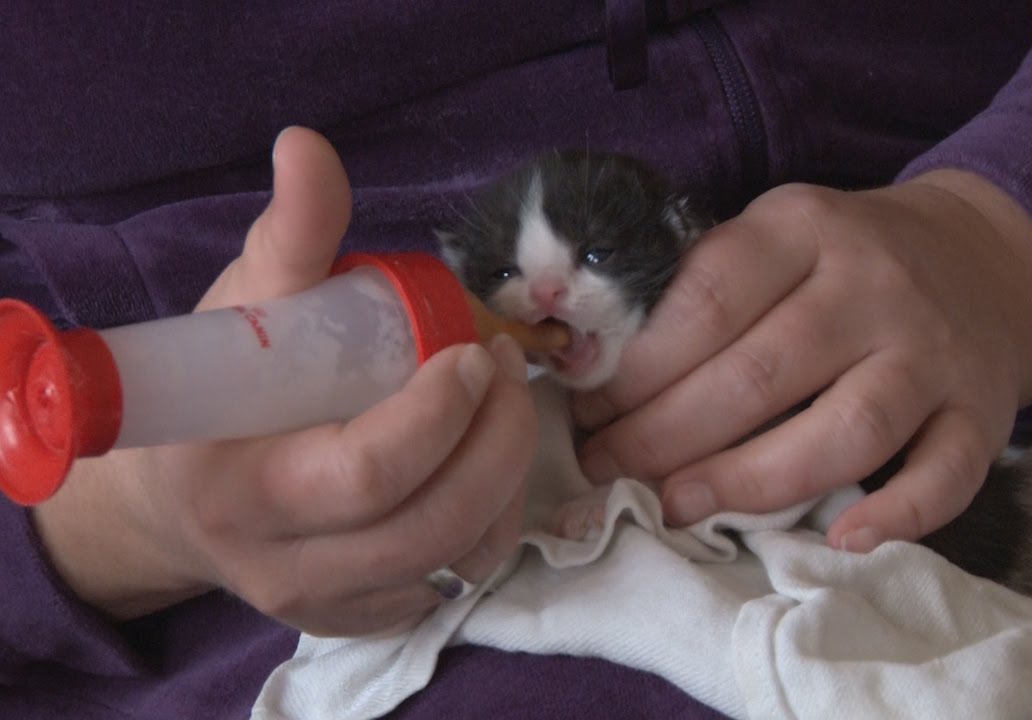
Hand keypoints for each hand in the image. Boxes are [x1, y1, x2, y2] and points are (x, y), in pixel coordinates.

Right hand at [33, 128, 536, 635]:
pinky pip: (462, 580)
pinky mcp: (369, 618)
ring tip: (508, 406)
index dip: (440, 414)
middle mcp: (288, 566)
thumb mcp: (245, 305)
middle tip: (510, 370)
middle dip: (497, 439)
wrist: (183, 498)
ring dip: (508, 475)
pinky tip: (489, 461)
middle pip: (431, 523)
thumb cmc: (220, 393)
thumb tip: (306, 145)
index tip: (474, 352)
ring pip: (459, 559)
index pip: (368, 473)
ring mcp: (333, 602)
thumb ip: (289, 234)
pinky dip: (496, 517)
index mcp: (245, 490)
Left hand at [573, 171, 1031, 551]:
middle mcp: (872, 285)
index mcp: (802, 229)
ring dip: (750, 481)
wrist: (982, 259)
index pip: (707, 300)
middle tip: (610, 468)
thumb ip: (698, 286)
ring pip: (845, 428)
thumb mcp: (772, 236)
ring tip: (678, 505)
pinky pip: (947, 471)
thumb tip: (587, 358)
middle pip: (759, 373)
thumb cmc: (841, 262)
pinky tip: (844, 539)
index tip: (587, 409)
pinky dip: (900, 514)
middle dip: (663, 434)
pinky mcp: (980, 411)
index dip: (635, 367)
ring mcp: (932, 352)